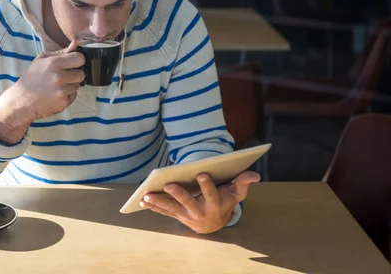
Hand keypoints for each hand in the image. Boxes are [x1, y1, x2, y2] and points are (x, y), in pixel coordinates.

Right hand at [0, 40, 84, 144]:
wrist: (21, 101)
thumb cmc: (31, 79)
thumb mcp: (41, 60)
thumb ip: (61, 52)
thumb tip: (76, 43)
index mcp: (53, 63)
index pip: (79, 58)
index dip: (77, 60)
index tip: (72, 63)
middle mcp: (58, 77)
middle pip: (81, 73)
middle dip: (74, 74)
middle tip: (63, 76)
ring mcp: (61, 91)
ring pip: (78, 85)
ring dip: (70, 85)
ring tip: (56, 86)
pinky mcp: (63, 103)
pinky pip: (74, 96)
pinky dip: (67, 95)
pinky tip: (56, 94)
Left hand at [140, 171, 260, 233]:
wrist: (215, 224)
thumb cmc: (225, 202)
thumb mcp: (236, 194)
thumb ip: (243, 183)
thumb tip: (254, 174)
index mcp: (215, 205)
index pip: (211, 194)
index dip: (206, 185)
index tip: (201, 173)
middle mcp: (200, 212)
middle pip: (188, 203)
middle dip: (178, 194)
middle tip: (169, 185)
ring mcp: (187, 215)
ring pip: (172, 209)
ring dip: (159, 202)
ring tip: (146, 196)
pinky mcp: (177, 216)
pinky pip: (164, 212)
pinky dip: (153, 206)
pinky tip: (142, 200)